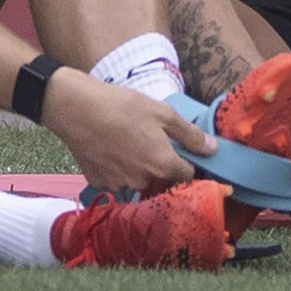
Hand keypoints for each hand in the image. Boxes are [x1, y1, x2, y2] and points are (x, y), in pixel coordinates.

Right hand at [39, 67, 215, 192]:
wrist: (77, 109)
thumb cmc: (123, 106)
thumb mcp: (163, 112)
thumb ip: (190, 134)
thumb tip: (213, 150)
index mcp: (162, 165)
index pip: (187, 175)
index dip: (188, 163)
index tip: (183, 152)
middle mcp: (143, 181)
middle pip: (161, 178)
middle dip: (159, 162)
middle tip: (148, 137)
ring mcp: (119, 184)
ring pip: (137, 179)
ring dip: (137, 166)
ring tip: (126, 140)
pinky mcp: (98, 183)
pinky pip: (116, 179)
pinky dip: (116, 168)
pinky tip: (110, 148)